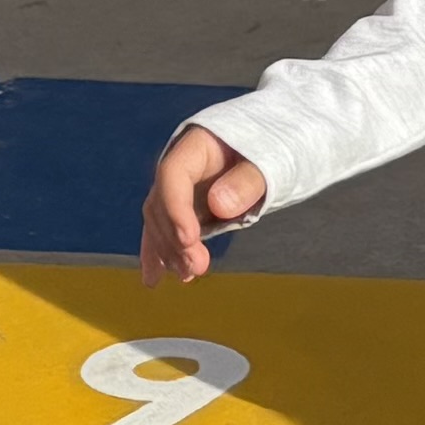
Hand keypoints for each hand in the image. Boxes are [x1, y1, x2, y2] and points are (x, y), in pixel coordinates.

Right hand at [140, 126, 266, 282]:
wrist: (269, 147)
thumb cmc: (271, 149)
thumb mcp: (268, 160)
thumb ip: (246, 181)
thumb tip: (219, 206)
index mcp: (195, 145)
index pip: (173, 175)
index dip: (176, 208)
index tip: (188, 239)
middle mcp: (179, 166)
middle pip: (162, 202)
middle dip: (174, 238)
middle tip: (196, 267)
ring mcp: (178, 188)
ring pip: (159, 220)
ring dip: (169, 250)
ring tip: (186, 275)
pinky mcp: (183, 208)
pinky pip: (164, 230)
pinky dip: (159, 253)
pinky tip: (153, 278)